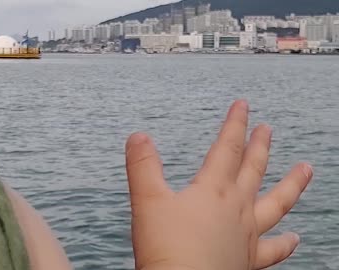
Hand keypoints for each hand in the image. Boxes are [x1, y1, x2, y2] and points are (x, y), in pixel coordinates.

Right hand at [125, 100, 312, 269]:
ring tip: (306, 169)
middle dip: (259, 146)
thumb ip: (143, 166)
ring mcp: (247, 235)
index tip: (243, 104)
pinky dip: (285, 244)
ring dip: (292, 185)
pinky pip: (273, 250)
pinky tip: (295, 239)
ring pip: (277, 204)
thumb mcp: (148, 201)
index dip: (234, 124)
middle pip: (253, 170)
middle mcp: (236, 209)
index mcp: (213, 191)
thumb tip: (138, 134)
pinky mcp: (248, 260)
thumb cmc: (166, 248)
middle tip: (267, 128)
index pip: (226, 148)